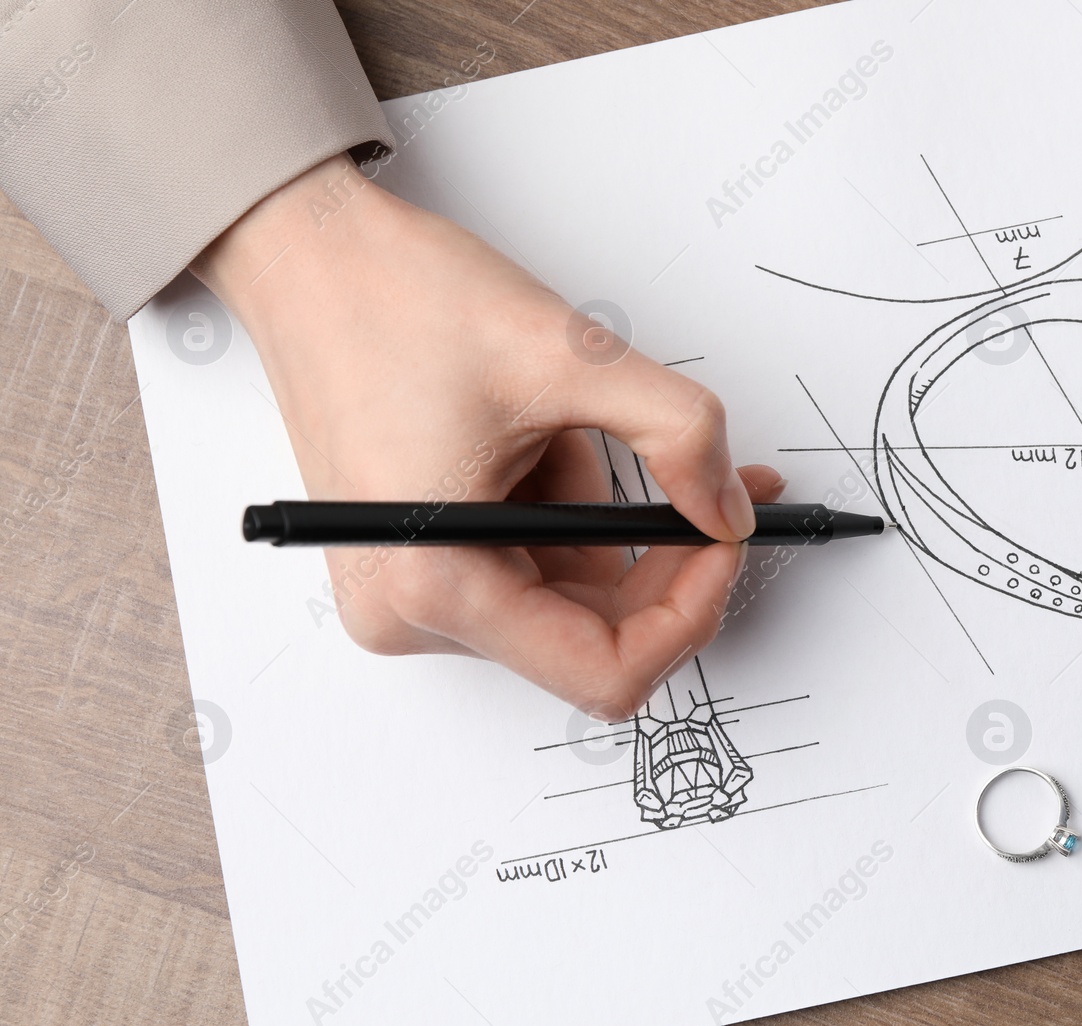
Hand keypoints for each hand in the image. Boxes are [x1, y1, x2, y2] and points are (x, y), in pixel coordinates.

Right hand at [192, 152, 781, 720]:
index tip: (725, 539)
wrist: (310, 258)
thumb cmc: (398, 299)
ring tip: (577, 430)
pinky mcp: (420, 562)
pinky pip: (534, 566)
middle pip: (594, 641)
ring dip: (609, 527)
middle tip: (710, 489)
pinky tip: (553, 442)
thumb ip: (680, 436)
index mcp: (435, 583)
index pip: (607, 673)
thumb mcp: (573, 357)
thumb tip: (732, 512)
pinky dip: (573, 515)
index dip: (690, 613)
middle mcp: (412, 612)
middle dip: (665, 566)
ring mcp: (412, 591)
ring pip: (571, 600)